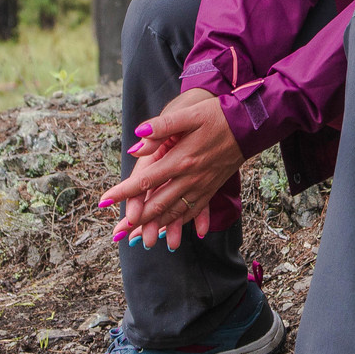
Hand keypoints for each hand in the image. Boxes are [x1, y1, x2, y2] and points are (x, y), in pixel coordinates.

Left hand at [96, 89, 244, 251]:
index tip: (104, 202)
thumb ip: (162, 127)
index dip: (122, 192)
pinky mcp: (211, 187)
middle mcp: (190, 178)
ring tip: (139, 240)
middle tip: (117, 233)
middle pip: (157, 205)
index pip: (144, 182)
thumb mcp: (189, 114)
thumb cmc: (217, 115)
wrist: (250, 124)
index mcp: (180, 160)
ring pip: (175, 213)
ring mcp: (202, 185)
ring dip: (156, 227)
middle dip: (135, 221)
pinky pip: (193, 211)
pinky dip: (180, 223)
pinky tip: (172, 231)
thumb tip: (137, 139)